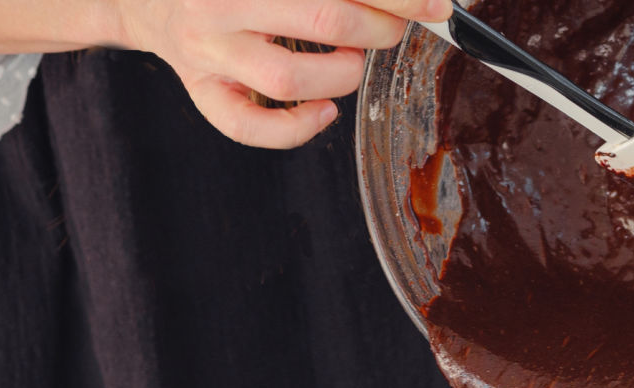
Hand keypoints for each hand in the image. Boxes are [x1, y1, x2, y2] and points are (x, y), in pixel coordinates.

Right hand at [112, 0, 451, 147]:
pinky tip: (324, 112)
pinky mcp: (202, 92)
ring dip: (342, 74)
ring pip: (288, 78)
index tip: (432, 3)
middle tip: (395, 28)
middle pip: (320, 18)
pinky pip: (249, 127)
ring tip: (352, 61)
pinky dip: (296, 130)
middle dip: (378, 28)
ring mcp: (208, 51)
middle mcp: (221, 4)